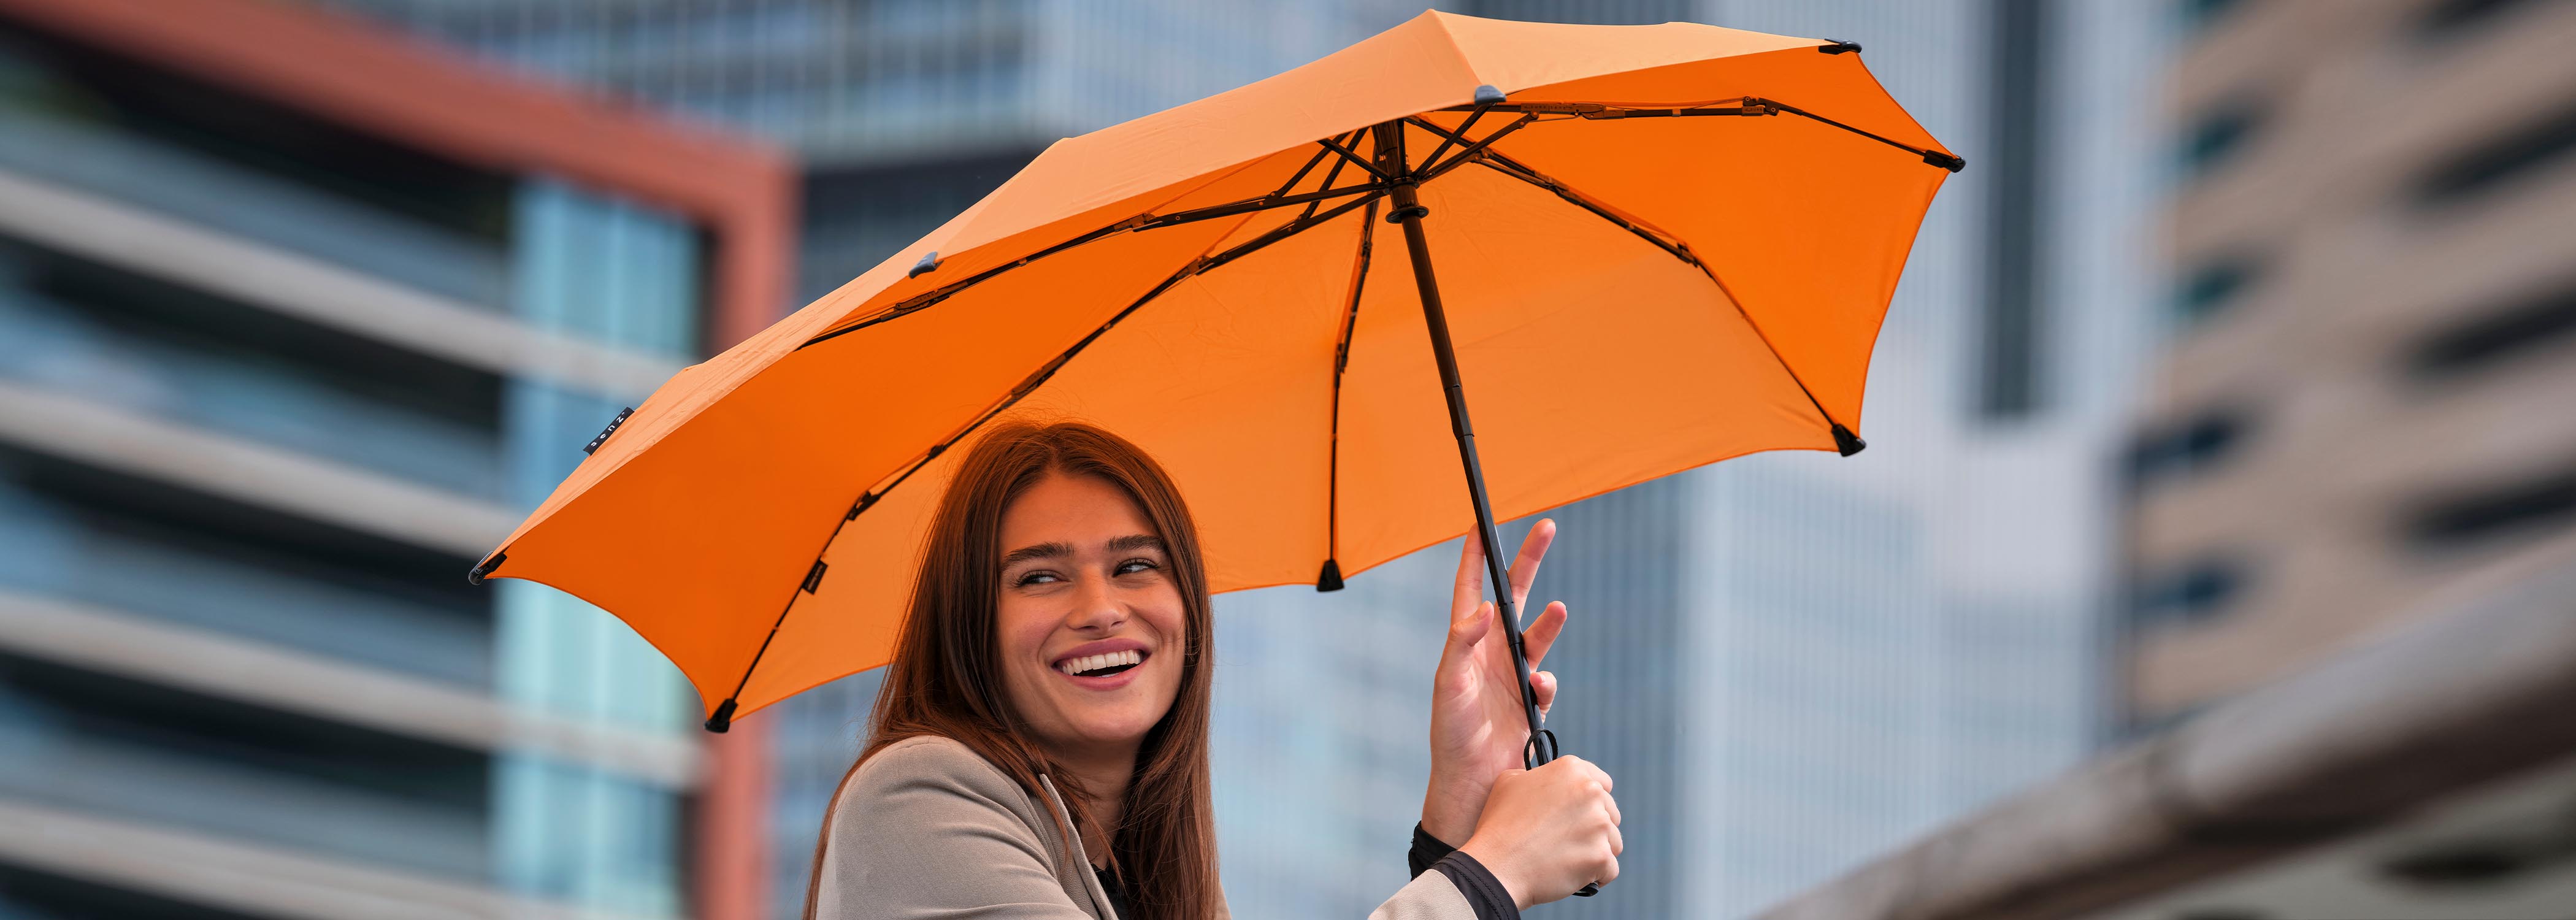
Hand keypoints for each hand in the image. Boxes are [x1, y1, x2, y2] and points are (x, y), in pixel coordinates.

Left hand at [1421, 518, 1568, 845]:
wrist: (1473, 785)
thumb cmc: (1451, 735)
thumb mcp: (1450, 685)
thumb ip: (1464, 644)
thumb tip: (1489, 607)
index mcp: (1463, 642)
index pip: (1470, 587)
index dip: (1475, 554)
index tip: (1483, 522)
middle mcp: (1487, 652)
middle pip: (1512, 594)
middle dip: (1528, 560)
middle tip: (1546, 527)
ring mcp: (1510, 675)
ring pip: (1536, 634)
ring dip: (1548, 622)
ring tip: (1559, 610)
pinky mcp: (1529, 700)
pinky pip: (1546, 679)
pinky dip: (1547, 681)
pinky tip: (1539, 690)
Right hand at [1457, 755, 1620, 908]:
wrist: (1497, 866)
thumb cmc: (1499, 825)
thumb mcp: (1510, 782)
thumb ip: (1538, 775)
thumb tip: (1550, 782)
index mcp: (1571, 770)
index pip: (1603, 784)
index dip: (1590, 802)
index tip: (1577, 815)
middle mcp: (1590, 792)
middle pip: (1610, 813)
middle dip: (1594, 828)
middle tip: (1566, 840)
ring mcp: (1599, 825)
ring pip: (1613, 842)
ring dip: (1595, 851)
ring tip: (1567, 859)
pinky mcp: (1601, 856)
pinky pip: (1609, 870)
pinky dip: (1595, 875)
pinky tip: (1573, 875)